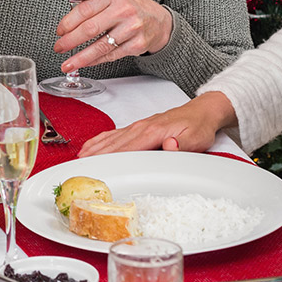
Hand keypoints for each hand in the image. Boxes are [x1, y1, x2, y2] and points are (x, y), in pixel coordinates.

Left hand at [57, 0, 174, 72]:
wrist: (159, 20)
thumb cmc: (131, 8)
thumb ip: (93, 3)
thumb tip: (67, 20)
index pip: (84, 9)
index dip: (68, 23)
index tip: (59, 32)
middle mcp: (123, 10)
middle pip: (90, 29)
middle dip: (70, 41)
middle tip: (58, 48)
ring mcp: (132, 28)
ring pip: (100, 46)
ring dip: (81, 58)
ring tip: (68, 63)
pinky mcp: (137, 45)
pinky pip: (111, 56)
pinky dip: (95, 61)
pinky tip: (86, 63)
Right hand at [80, 92, 233, 155]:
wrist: (202, 111)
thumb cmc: (198, 126)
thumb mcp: (197, 139)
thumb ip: (182, 144)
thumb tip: (169, 145)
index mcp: (153, 131)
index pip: (127, 149)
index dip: (110, 160)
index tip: (96, 169)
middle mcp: (141, 127)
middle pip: (113, 145)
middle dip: (95, 157)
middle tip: (79, 170)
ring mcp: (137, 126)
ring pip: (110, 139)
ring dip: (93, 149)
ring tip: (79, 161)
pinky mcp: (137, 127)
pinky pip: (113, 134)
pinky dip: (99, 140)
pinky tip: (91, 147)